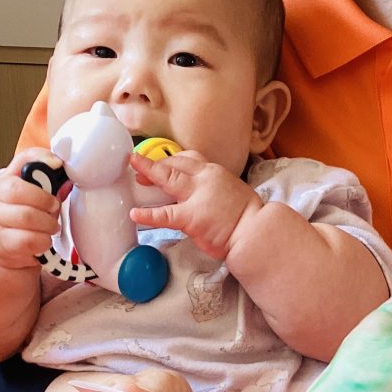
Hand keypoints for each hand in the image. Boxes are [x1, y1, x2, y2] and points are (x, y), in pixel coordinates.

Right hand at [0, 149, 62, 269]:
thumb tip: (60, 170)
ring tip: (51, 226)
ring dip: (48, 223)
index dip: (41, 164)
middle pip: (20, 192)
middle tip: (53, 207)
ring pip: (28, 217)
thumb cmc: (7, 213)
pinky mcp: (4, 245)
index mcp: (0, 183)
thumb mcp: (16, 189)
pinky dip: (43, 241)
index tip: (57, 167)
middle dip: (46, 200)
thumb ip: (38, 177)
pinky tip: (43, 239)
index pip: (18, 165)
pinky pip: (30, 240)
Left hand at [128, 151, 262, 259]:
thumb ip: (215, 190)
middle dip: (155, 163)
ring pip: (168, 179)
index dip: (170, 159)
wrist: (257, 232)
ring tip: (134, 175)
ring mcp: (197, 197)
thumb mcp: (233, 193)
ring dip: (149, 174)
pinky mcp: (192, 217)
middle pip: (174, 164)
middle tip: (138, 166)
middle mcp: (205, 179)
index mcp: (215, 173)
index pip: (188, 159)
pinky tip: (136, 214)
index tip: (160, 162)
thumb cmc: (250, 218)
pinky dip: (149, 214)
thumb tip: (205, 196)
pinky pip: (165, 215)